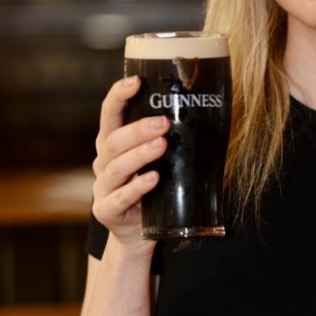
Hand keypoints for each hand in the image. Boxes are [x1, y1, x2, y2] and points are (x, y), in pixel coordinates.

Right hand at [91, 76, 168, 249]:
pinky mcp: (107, 211)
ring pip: (116, 167)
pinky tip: (154, 179)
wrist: (139, 234)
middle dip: (138, 129)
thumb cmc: (155, 190)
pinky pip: (121, 197)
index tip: (136, 81)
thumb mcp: (159, 161)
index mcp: (112, 143)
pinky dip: (138, 187)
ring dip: (140, 153)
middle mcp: (103, 162)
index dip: (118, 95)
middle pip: (113, 140)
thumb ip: (170, 139)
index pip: (110, 113)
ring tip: (162, 145)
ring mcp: (103, 188)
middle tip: (163, 122)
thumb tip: (212, 111)